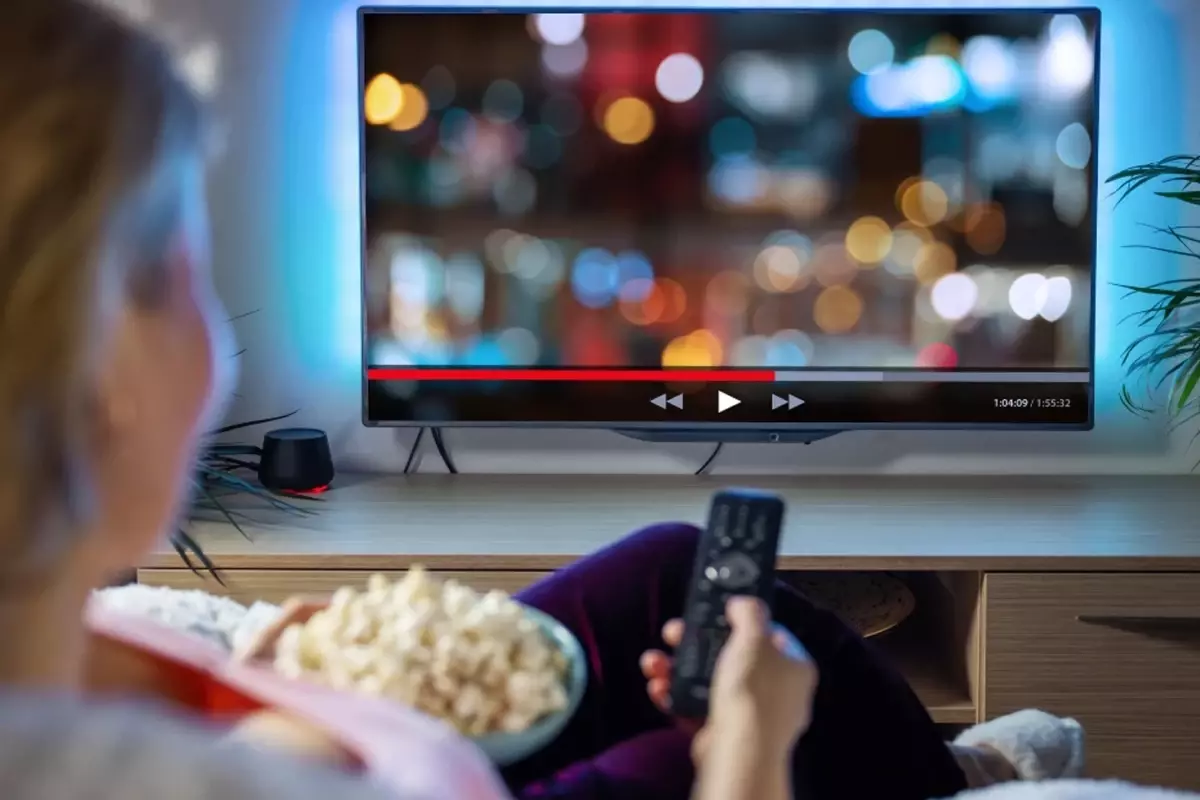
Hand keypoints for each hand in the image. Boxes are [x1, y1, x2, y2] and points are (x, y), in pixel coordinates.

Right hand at [640, 596, 818, 763]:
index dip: (743, 621)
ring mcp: (748, 716)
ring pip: (708, 683)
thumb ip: (749, 611)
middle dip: (697, 643)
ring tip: (654, 662)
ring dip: (677, 669)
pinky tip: (658, 688)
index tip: (717, 612)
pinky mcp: (722, 734)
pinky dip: (675, 697)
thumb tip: (742, 602)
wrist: (739, 751)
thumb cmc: (753, 691)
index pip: (770, 636)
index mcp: (794, 668)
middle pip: (732, 657)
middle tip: (674, 632)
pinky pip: (695, 708)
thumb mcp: (754, 637)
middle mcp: (776, 693)